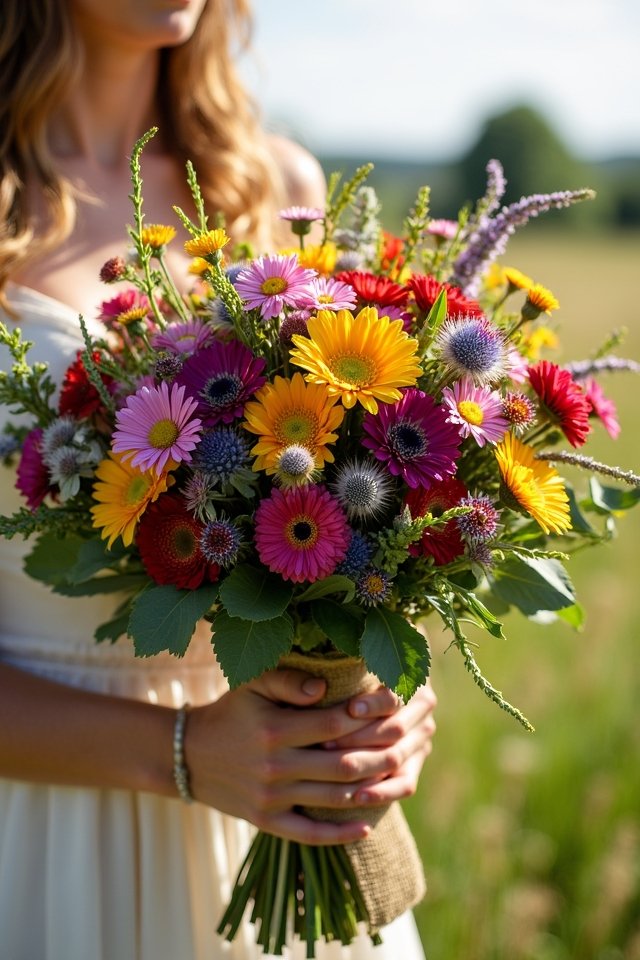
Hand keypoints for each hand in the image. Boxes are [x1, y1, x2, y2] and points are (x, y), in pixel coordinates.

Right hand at [184, 667, 416, 843]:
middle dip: (381, 754)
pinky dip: (340, 834)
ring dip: (370, 790)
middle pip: (343, 763)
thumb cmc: (231, 712)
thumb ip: (289, 681)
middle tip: (408, 743)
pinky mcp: (267, 821)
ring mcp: (271, 798)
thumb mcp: (253, 685)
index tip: (395, 704)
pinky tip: (367, 825)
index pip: (336, 723)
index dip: (369, 714)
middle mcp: (275, 765)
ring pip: (333, 798)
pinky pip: (309, 834)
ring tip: (398, 778)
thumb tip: (326, 686)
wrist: (188, 754)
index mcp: (275, 728)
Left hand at [323, 681, 437, 805]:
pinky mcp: (414, 764)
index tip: (350, 709)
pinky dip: (383, 792)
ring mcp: (420, 737)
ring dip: (365, 764)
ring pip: (397, 756)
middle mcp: (422, 707)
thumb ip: (310, 677)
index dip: (374, 704)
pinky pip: (405, 783)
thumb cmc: (338, 677)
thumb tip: (314, 689)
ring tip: (334, 769)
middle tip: (326, 744)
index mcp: (409, 676)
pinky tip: (359, 797)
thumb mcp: (333, 671)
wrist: (351, 691)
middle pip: (395, 728)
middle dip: (359, 737)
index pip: (396, 695)